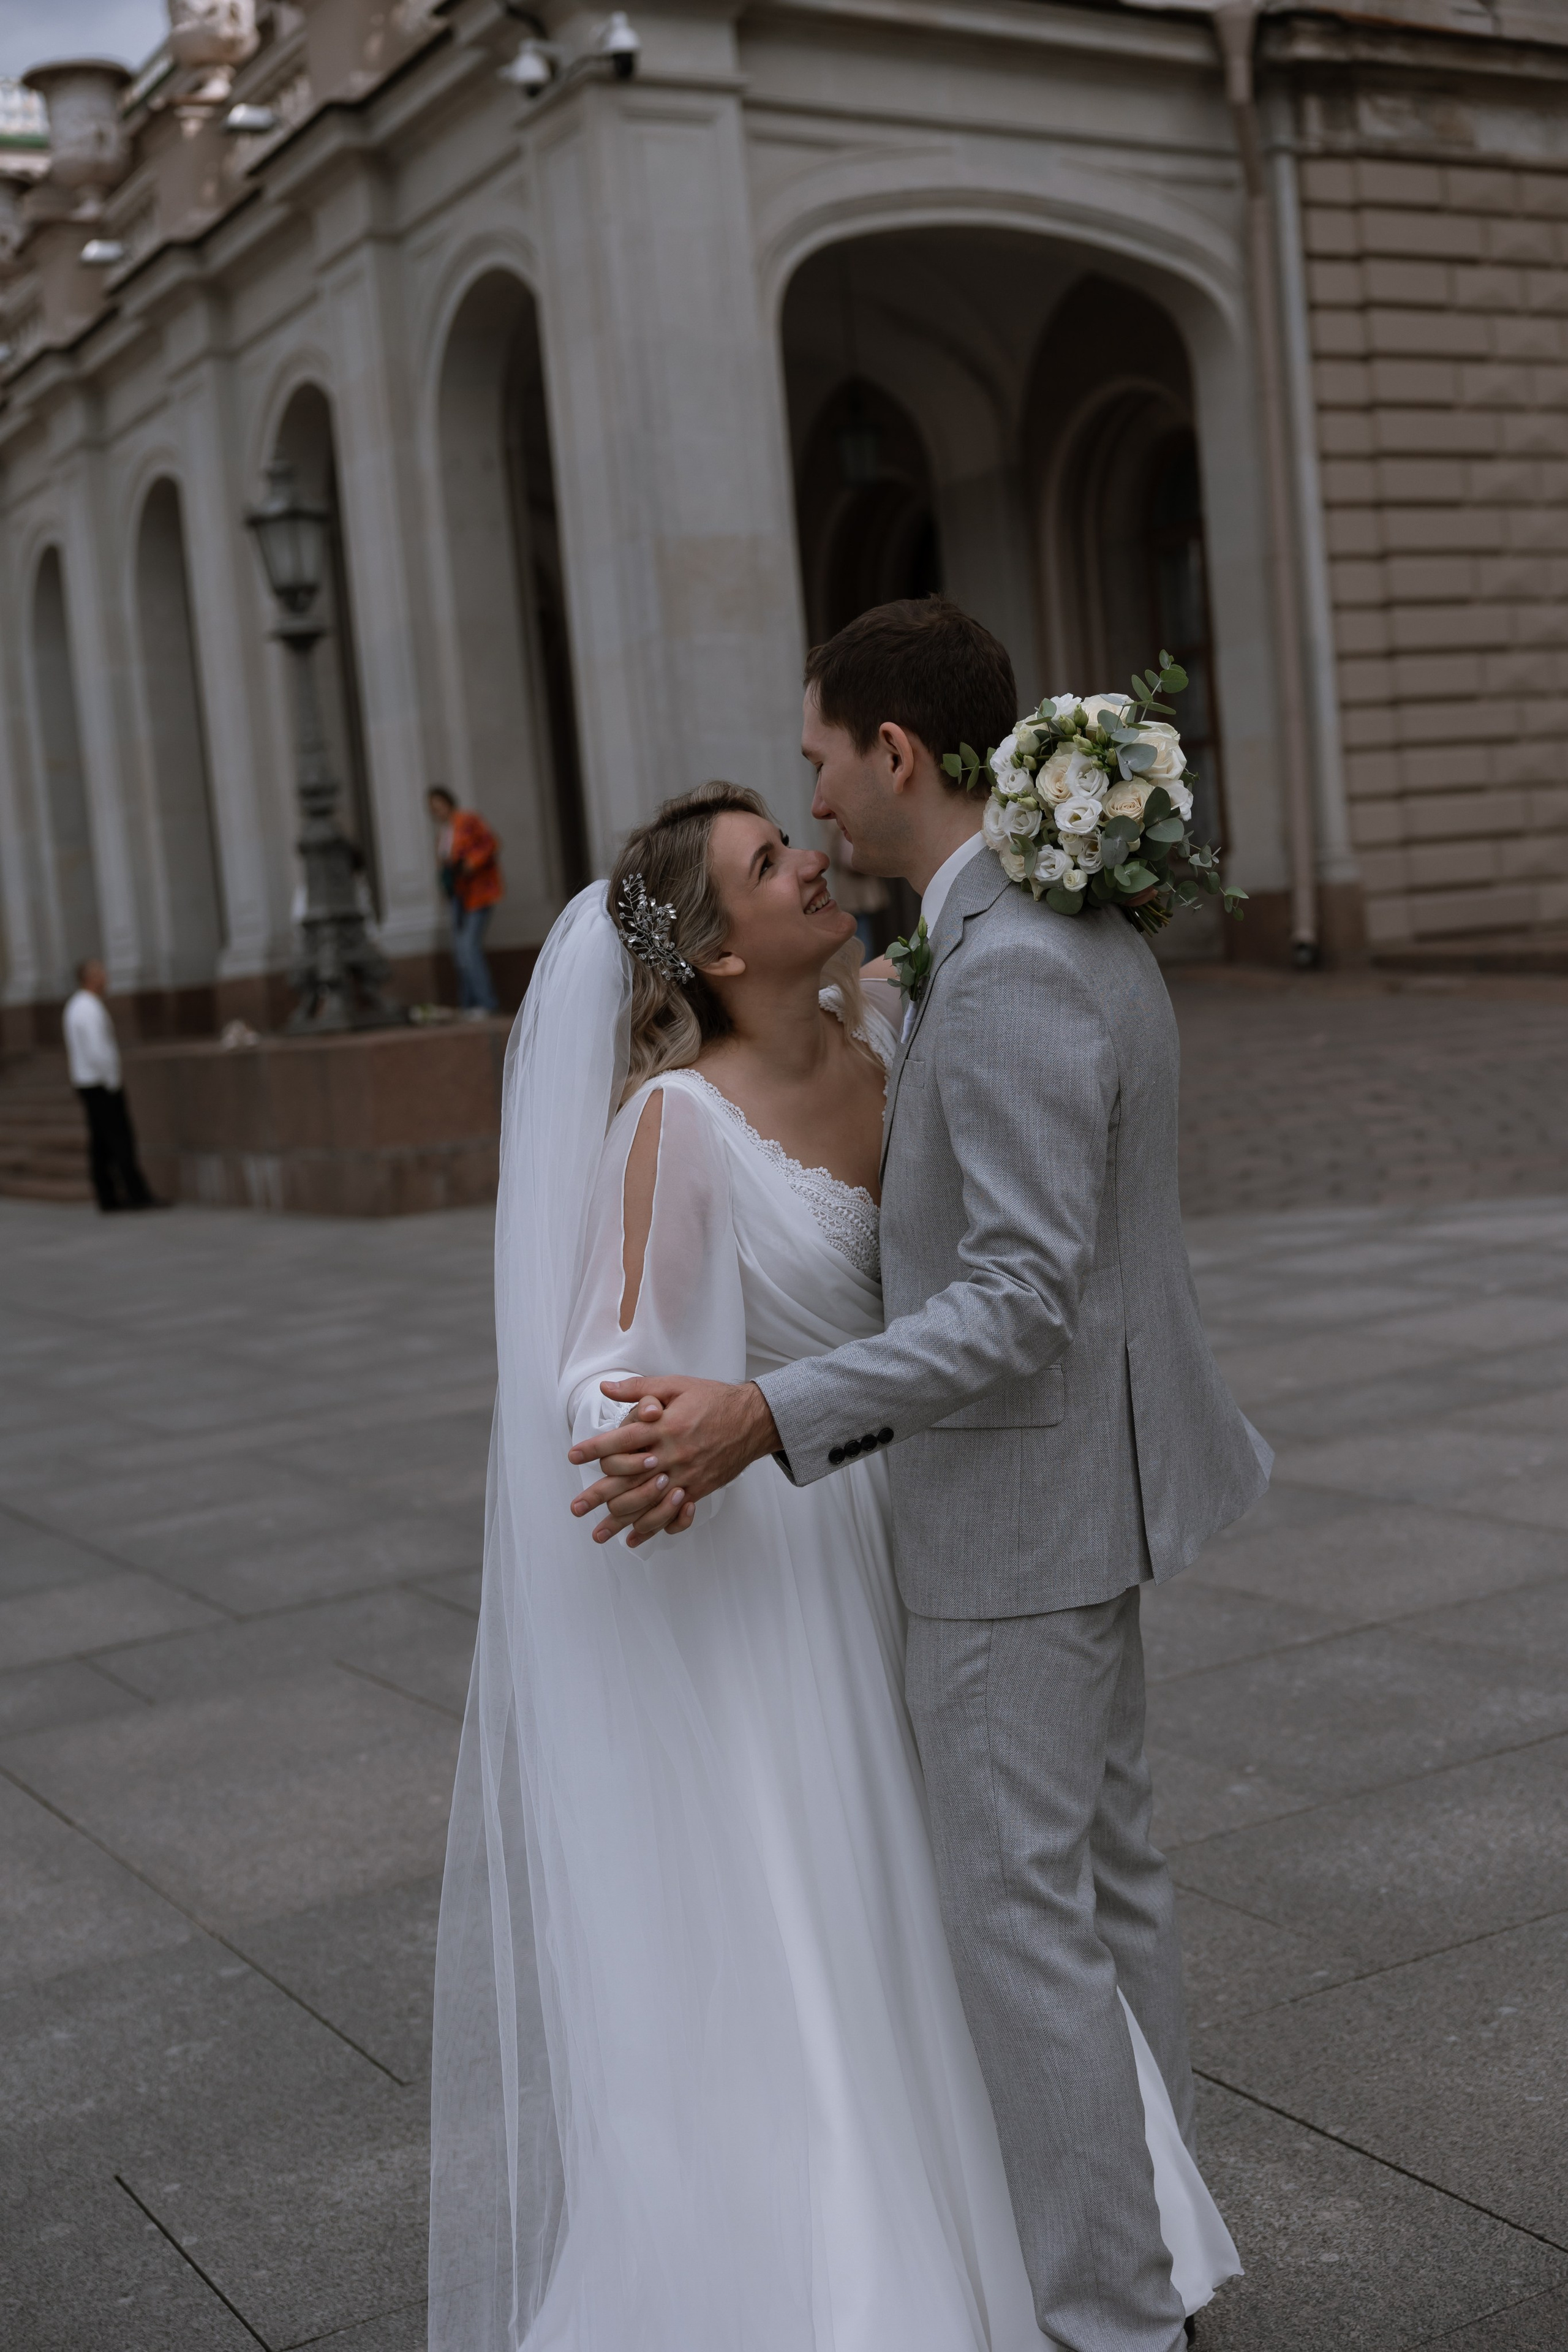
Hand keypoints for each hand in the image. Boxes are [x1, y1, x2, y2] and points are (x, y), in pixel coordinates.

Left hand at [568, 1377, 779, 1546]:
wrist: (753, 1420)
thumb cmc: (713, 1399)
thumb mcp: (676, 1385)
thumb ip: (639, 1389)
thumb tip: (606, 1388)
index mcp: (664, 1428)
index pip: (620, 1441)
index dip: (594, 1449)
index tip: (573, 1456)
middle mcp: (672, 1456)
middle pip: (627, 1481)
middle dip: (597, 1496)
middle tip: (576, 1507)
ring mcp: (685, 1477)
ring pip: (646, 1505)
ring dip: (619, 1522)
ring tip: (598, 1534)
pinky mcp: (697, 1490)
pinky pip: (672, 1515)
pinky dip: (653, 1529)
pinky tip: (635, 1538)